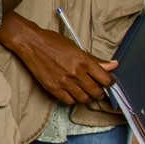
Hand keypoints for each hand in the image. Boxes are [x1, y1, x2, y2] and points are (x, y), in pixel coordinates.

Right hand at [0, 18, 117, 103]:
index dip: (109, 83)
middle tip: (96, 88)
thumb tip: (114, 65)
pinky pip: (69, 101)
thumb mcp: (76, 47)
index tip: (106, 82)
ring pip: (84, 99)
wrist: (31, 43)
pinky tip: (72, 92)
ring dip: (87, 97)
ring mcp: (64, 82)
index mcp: (84, 61)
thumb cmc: (53, 42)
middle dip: (99, 92)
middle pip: (97, 92)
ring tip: (84, 91)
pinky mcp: (53, 88)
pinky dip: (73, 99)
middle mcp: (76, 73)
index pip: (106, 80)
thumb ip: (95, 59)